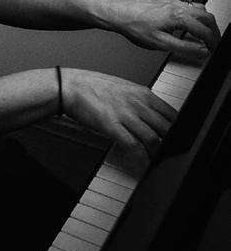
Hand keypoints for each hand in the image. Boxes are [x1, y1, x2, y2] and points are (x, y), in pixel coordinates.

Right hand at [62, 68, 176, 166]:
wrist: (71, 85)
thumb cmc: (94, 86)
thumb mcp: (125, 88)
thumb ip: (141, 101)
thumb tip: (154, 116)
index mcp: (143, 93)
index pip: (172, 114)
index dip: (179, 130)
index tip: (179, 140)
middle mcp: (138, 103)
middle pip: (166, 128)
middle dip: (171, 144)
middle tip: (170, 155)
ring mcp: (126, 114)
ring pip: (153, 139)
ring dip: (156, 154)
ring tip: (156, 162)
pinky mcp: (112, 125)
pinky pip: (133, 146)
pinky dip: (141, 159)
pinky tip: (142, 165)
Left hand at [108, 0, 220, 60]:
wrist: (119, 14)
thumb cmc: (135, 26)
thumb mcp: (160, 43)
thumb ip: (184, 47)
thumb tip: (201, 51)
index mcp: (178, 16)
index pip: (205, 30)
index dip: (212, 43)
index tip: (212, 51)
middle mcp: (178, 6)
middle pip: (207, 17)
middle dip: (213, 31)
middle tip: (213, 44)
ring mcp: (174, 3)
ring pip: (200, 9)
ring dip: (206, 23)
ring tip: (205, 36)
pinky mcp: (168, 3)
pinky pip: (190, 7)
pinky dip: (197, 17)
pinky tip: (191, 26)